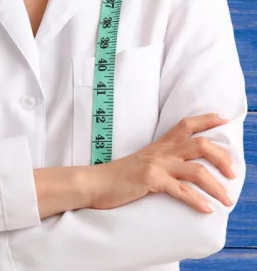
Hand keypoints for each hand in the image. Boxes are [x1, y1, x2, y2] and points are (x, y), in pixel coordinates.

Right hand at [88, 113, 234, 213]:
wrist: (94, 183)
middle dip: (222, 158)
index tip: (223, 118)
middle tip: (232, 174)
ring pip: (197, 171)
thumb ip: (162, 162)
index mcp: (160, 146)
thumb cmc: (118, 176)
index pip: (185, 125)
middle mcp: (161, 152)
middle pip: (200, 145)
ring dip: (217, 187)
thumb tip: (183, 170)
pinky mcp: (150, 180)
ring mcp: (156, 165)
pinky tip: (206, 209)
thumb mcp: (143, 162)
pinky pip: (181, 191)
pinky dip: (197, 201)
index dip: (206, 119)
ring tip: (227, 200)